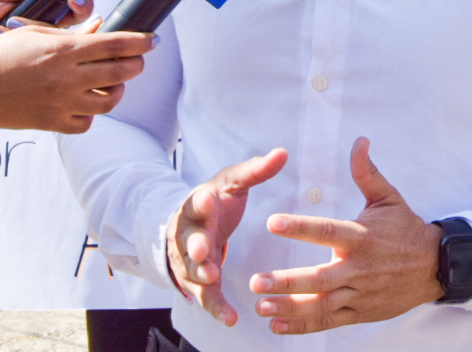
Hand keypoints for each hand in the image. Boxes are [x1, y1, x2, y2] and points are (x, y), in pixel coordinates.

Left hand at [0, 0, 100, 67]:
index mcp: (34, 6)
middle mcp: (39, 25)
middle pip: (76, 16)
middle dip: (83, 4)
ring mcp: (37, 45)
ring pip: (70, 34)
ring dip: (68, 20)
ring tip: (60, 10)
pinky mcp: (32, 62)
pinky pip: (54, 52)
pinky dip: (60, 42)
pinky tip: (61, 35)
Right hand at [0, 24, 153, 136]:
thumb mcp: (33, 33)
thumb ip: (69, 34)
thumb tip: (98, 30)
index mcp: (64, 50)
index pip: (117, 45)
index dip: (141, 42)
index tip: (153, 40)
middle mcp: (68, 78)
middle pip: (121, 72)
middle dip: (136, 64)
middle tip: (136, 59)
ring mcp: (62, 103)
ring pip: (110, 100)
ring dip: (118, 89)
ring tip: (112, 81)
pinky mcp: (53, 123)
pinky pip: (87, 122)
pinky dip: (91, 112)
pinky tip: (85, 101)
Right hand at [166, 149, 289, 325]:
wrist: (191, 223)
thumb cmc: (215, 200)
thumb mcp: (232, 182)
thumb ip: (256, 171)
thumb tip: (283, 153)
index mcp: (198, 204)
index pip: (196, 202)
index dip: (200, 202)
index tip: (206, 199)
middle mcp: (189, 233)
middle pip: (189, 239)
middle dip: (195, 244)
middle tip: (203, 250)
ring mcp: (190, 259)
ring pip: (192, 270)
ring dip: (201, 275)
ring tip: (212, 279)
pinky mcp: (199, 280)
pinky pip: (206, 296)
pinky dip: (215, 307)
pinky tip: (230, 319)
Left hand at [250, 137, 443, 334]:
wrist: (435, 267)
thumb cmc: (406, 229)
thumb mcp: (389, 198)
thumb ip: (367, 173)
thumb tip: (359, 141)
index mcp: (361, 237)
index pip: (326, 231)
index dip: (299, 228)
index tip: (272, 223)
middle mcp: (358, 269)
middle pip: (318, 278)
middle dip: (286, 282)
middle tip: (256, 282)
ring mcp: (359, 294)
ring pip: (321, 305)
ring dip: (289, 308)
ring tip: (261, 307)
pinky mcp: (360, 313)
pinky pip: (329, 322)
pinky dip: (304, 326)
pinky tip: (278, 325)